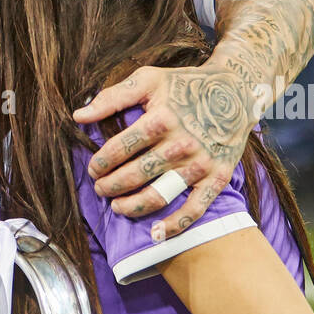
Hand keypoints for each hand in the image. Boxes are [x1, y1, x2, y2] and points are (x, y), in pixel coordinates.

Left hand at [73, 65, 244, 240]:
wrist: (236, 91)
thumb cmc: (185, 85)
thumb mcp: (149, 80)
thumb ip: (112, 97)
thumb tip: (78, 115)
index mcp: (163, 119)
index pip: (120, 148)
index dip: (100, 162)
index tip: (94, 168)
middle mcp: (182, 144)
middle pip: (135, 175)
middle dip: (110, 186)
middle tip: (100, 188)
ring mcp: (201, 164)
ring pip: (159, 195)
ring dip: (132, 206)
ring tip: (117, 206)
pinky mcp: (218, 178)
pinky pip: (195, 209)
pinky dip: (175, 225)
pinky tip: (155, 233)